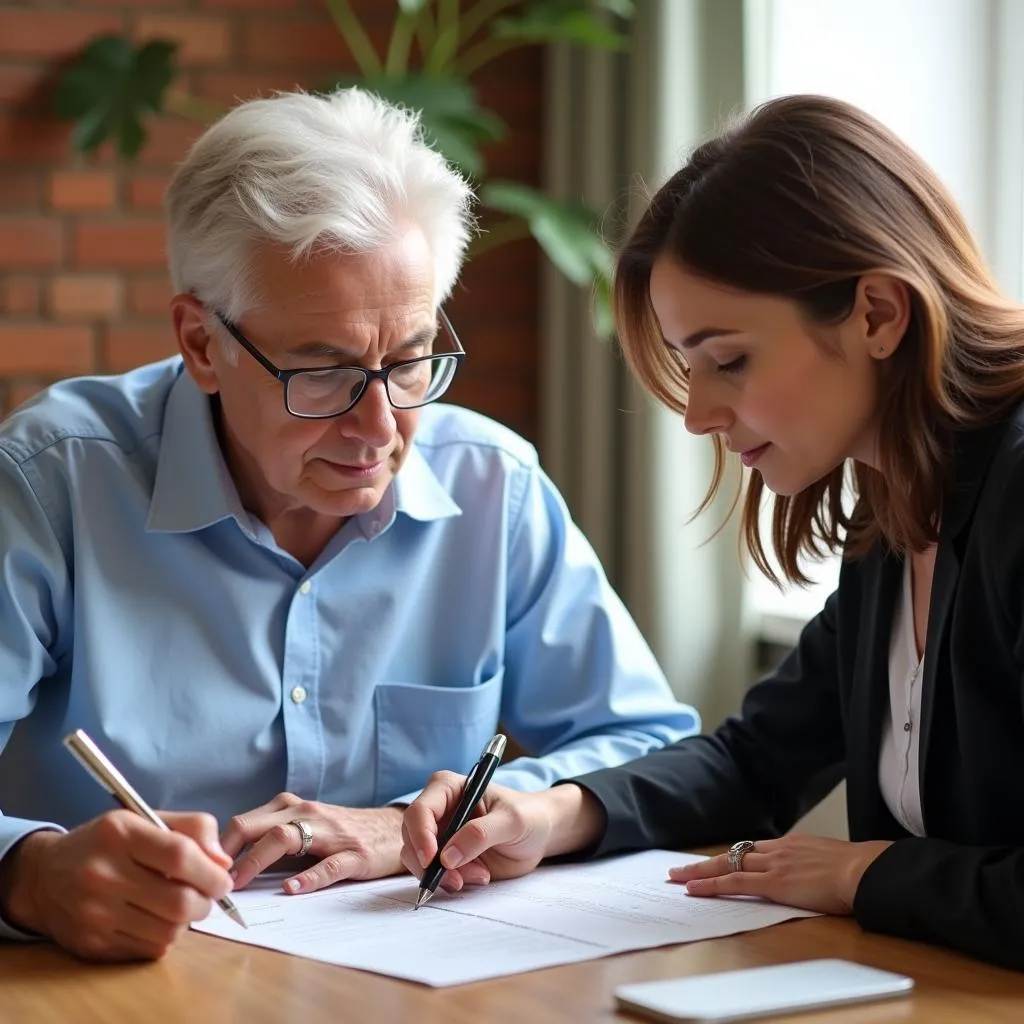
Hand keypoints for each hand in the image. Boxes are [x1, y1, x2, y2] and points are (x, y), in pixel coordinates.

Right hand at [0, 811, 232, 961]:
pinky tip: (156, 919)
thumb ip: (192, 829)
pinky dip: (165, 936)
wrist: (43, 877)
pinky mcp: (92, 944)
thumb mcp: (144, 819)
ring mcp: (94, 913)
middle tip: (206, 895)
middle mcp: (103, 875)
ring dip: (187, 921)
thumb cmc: (106, 844)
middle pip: (179, 901)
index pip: (180, 856)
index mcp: (120, 834)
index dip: (211, 872)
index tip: (222, 878)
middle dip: (205, 901)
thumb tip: (223, 862)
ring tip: (180, 905)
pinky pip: (149, 948)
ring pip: (168, 930)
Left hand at [221, 793, 404, 893]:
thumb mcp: (305, 827)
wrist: (392, 829)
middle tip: (210, 879)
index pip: (244, 822)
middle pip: (257, 826)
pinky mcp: (354, 853)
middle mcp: (308, 813)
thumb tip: (227, 866)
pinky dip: (307, 878)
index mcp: (292, 807)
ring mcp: (331, 832)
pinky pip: (327, 865)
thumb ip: (272, 839)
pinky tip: (292, 889)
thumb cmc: (342, 831)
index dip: (218, 846)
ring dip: (257, 861)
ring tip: (239, 883)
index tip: (200, 870)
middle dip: (229, 853)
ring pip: (286, 838)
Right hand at [400, 773, 603, 892]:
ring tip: (480, 876)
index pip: (420, 811)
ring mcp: (439, 835)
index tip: (433, 860)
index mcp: (448, 788)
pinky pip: (434, 875)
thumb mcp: (512, 821)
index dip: (421, 836)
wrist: (539, 835)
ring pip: (419, 861)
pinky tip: (479, 877)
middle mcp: (438, 810)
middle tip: (457, 879)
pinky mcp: (445, 857)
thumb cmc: (528, 816)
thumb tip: (448, 857)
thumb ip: (481, 834)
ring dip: (444, 876)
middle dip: (430, 864)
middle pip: (412, 838)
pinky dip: (452, 882)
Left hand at [669, 834, 893, 914]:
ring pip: (726, 864)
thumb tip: (818, 875)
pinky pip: (734, 881)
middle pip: (733, 854)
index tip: (718, 861)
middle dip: (705, 862)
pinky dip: (711, 885)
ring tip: (677, 878)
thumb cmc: (858, 872)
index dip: (732, 857)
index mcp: (792, 845)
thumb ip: (817, 866)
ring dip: (699, 872)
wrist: (864, 871)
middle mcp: (777, 850)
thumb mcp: (832, 863)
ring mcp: (772, 864)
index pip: (753, 850)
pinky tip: (694, 889)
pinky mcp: (772, 882)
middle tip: (681, 868)